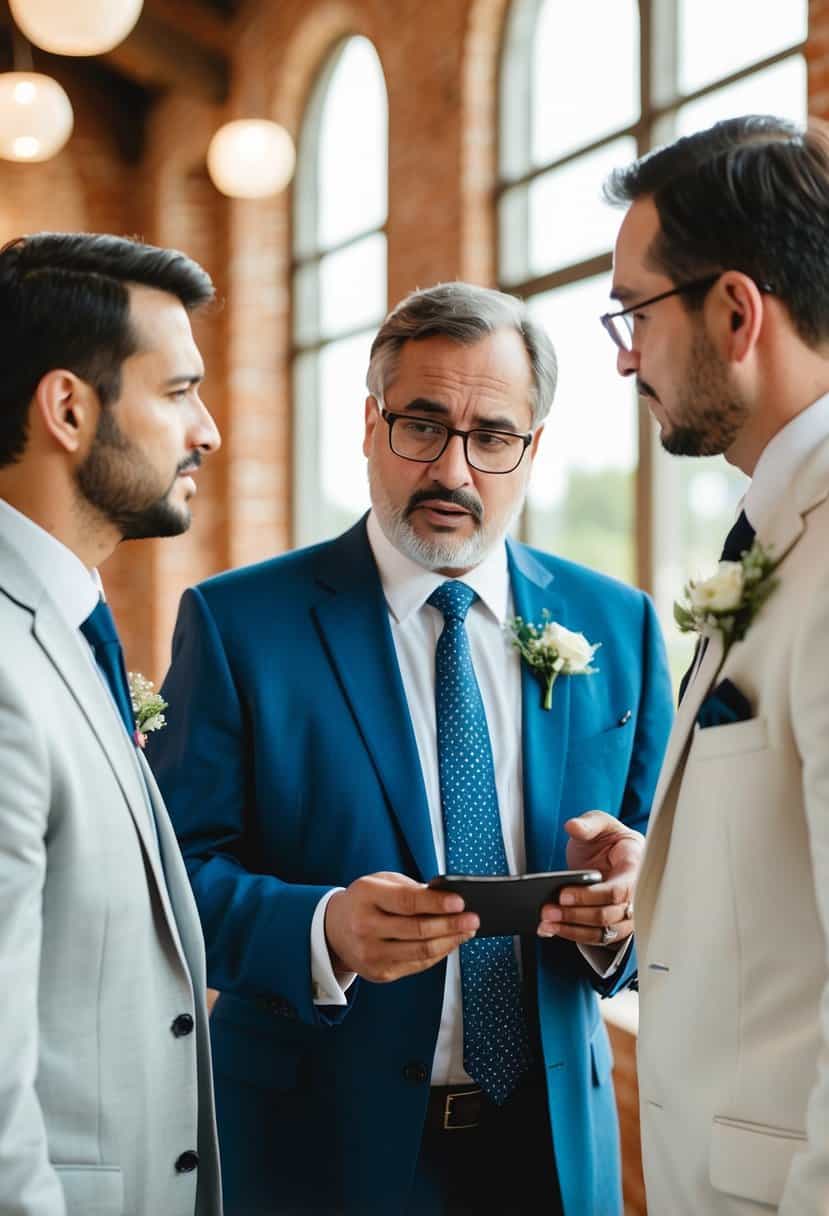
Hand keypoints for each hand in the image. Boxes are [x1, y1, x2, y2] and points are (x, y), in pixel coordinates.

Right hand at [325, 872, 478, 981]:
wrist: (333, 929)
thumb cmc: (365, 901)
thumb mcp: (381, 882)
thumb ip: (410, 889)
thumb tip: (447, 900)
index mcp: (366, 897)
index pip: (407, 902)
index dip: (436, 904)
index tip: (460, 903)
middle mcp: (366, 928)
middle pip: (418, 930)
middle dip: (451, 925)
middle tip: (473, 919)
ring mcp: (372, 954)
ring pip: (421, 952)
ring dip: (450, 942)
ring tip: (467, 931)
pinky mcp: (379, 973)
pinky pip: (417, 964)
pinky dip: (439, 954)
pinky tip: (450, 943)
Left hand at [536, 811, 642, 946]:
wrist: (613, 855)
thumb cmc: (610, 840)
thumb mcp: (601, 823)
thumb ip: (588, 823)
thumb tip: (573, 826)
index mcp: (635, 867)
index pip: (618, 890)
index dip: (590, 896)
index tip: (563, 894)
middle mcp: (636, 895)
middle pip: (608, 915)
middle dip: (575, 915)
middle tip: (548, 911)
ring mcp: (627, 913)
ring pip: (603, 932)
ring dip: (572, 930)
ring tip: (546, 923)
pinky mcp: (614, 925)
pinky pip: (597, 937)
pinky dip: (574, 935)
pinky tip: (552, 929)